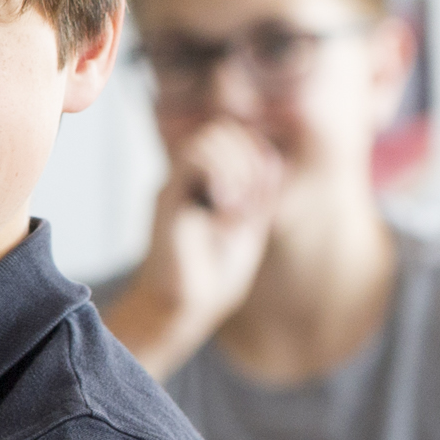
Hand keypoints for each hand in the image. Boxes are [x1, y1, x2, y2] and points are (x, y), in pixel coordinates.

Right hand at [104, 119, 282, 379]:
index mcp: (209, 181)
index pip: (238, 138)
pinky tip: (226, 207)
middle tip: (251, 204)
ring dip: (238, 168)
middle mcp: (188, 177)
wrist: (181, 309)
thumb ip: (259, 193)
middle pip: (225, 130)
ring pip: (210, 137)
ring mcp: (175, 184)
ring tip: (238, 207)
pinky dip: (221, 174)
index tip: (263, 200)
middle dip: (251, 161)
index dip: (260, 157)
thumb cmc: (213, 276)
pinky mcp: (167, 198)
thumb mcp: (250, 226)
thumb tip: (272, 159)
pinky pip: (193, 158)